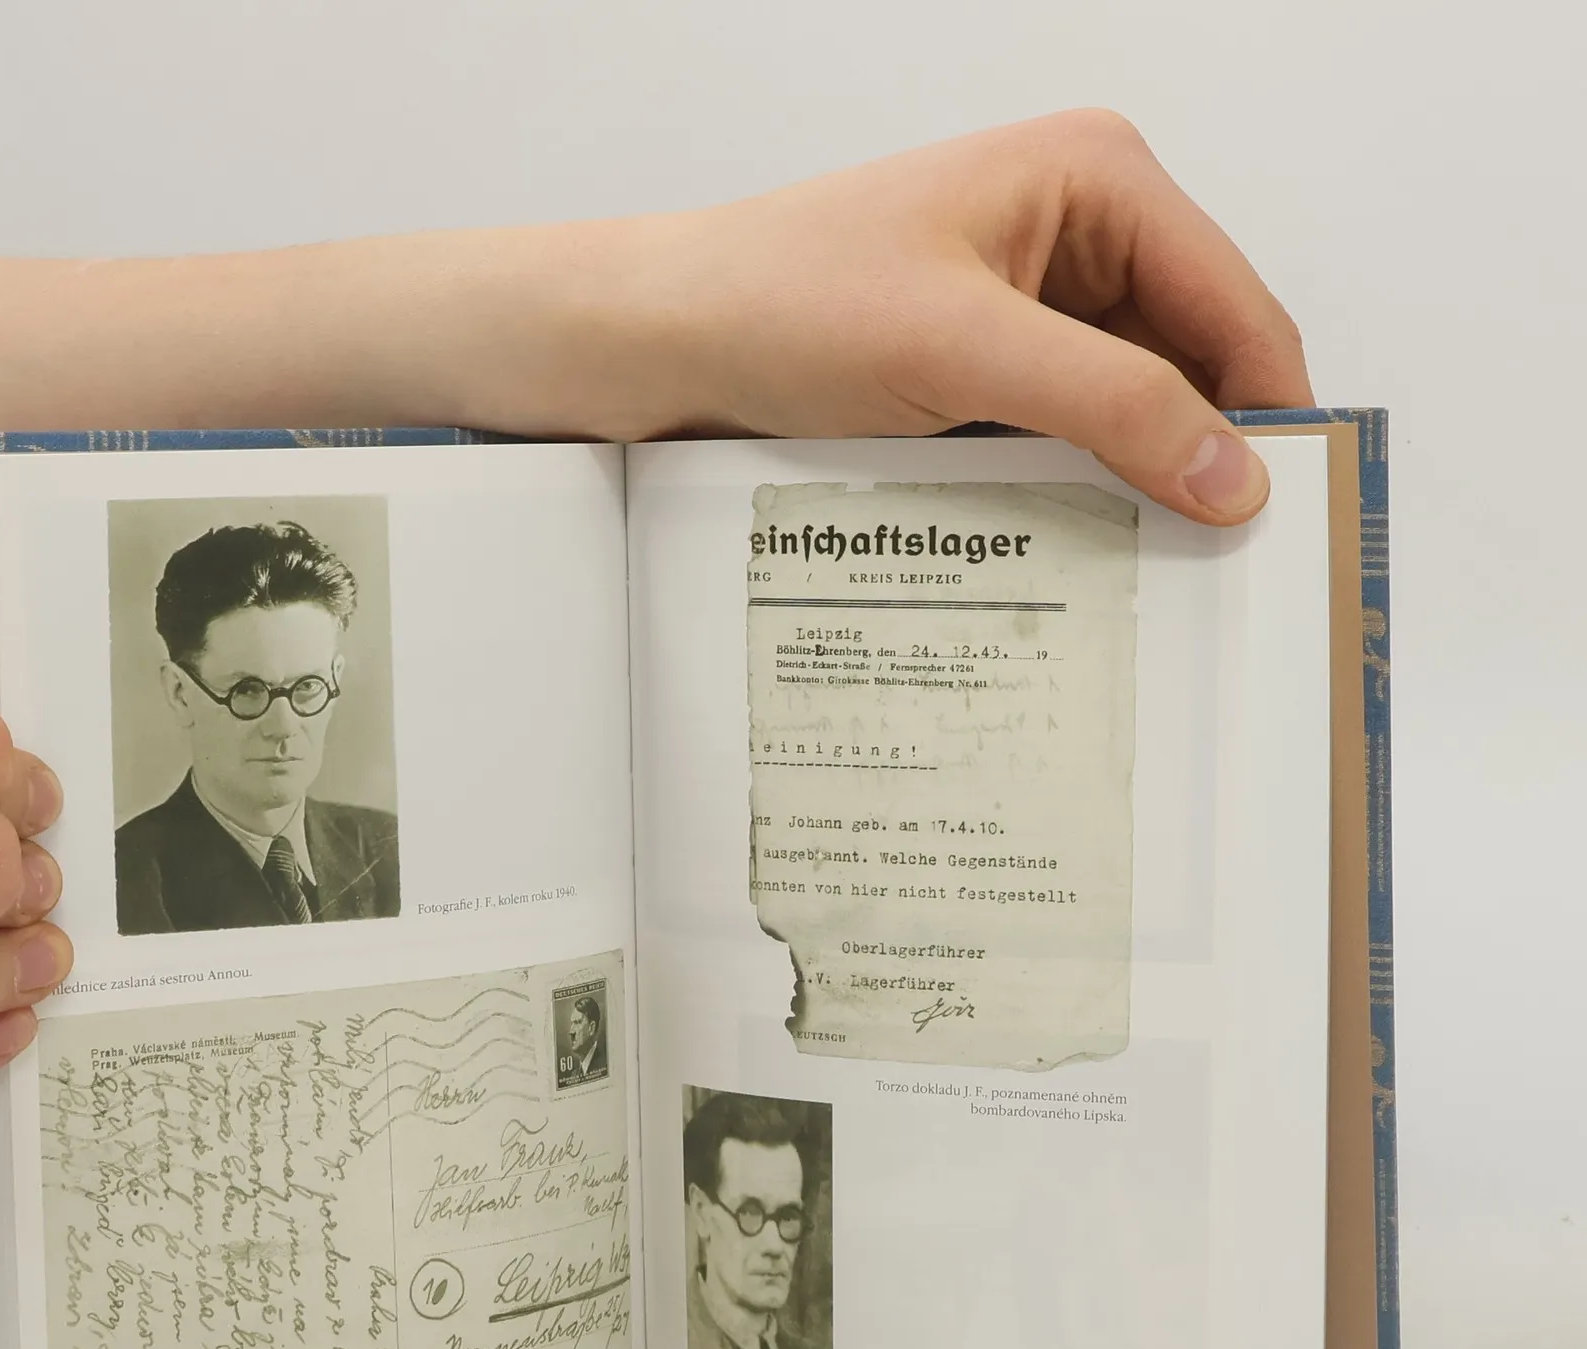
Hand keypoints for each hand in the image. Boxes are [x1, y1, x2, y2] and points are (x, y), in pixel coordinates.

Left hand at [409, 110, 1309, 522]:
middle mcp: (1076, 231)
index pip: (1236, 309)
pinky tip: (1069, 552)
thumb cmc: (779, 303)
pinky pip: (1060, 436)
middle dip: (1200, 459)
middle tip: (1216, 580)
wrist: (651, 343)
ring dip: (1130, 485)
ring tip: (1145, 579)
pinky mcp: (979, 367)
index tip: (1286, 530)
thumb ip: (1113, 405)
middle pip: (1192, 364)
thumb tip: (1236, 474)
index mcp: (1097, 180)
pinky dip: (1070, 490)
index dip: (1269, 417)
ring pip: (1126, 412)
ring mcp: (1026, 303)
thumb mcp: (962, 350)